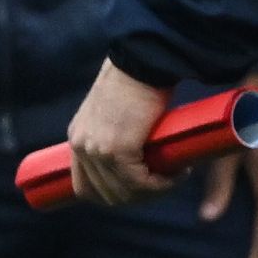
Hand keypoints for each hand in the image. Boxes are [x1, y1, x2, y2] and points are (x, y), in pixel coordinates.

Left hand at [60, 59, 175, 209]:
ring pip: (124, 193)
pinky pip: (139, 183)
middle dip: (139, 198)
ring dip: (154, 192)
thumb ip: (120, 131)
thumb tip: (142, 150)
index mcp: (78, 138)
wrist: (143, 60)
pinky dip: (161, 185)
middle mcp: (81, 146)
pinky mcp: (117, 149)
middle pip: (105, 195)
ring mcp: (97, 149)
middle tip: (166, 183)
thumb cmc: (138, 79)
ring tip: (177, 175)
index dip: (113, 196)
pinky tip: (178, 173)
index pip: (84, 187)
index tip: (141, 191)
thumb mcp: (119, 110)